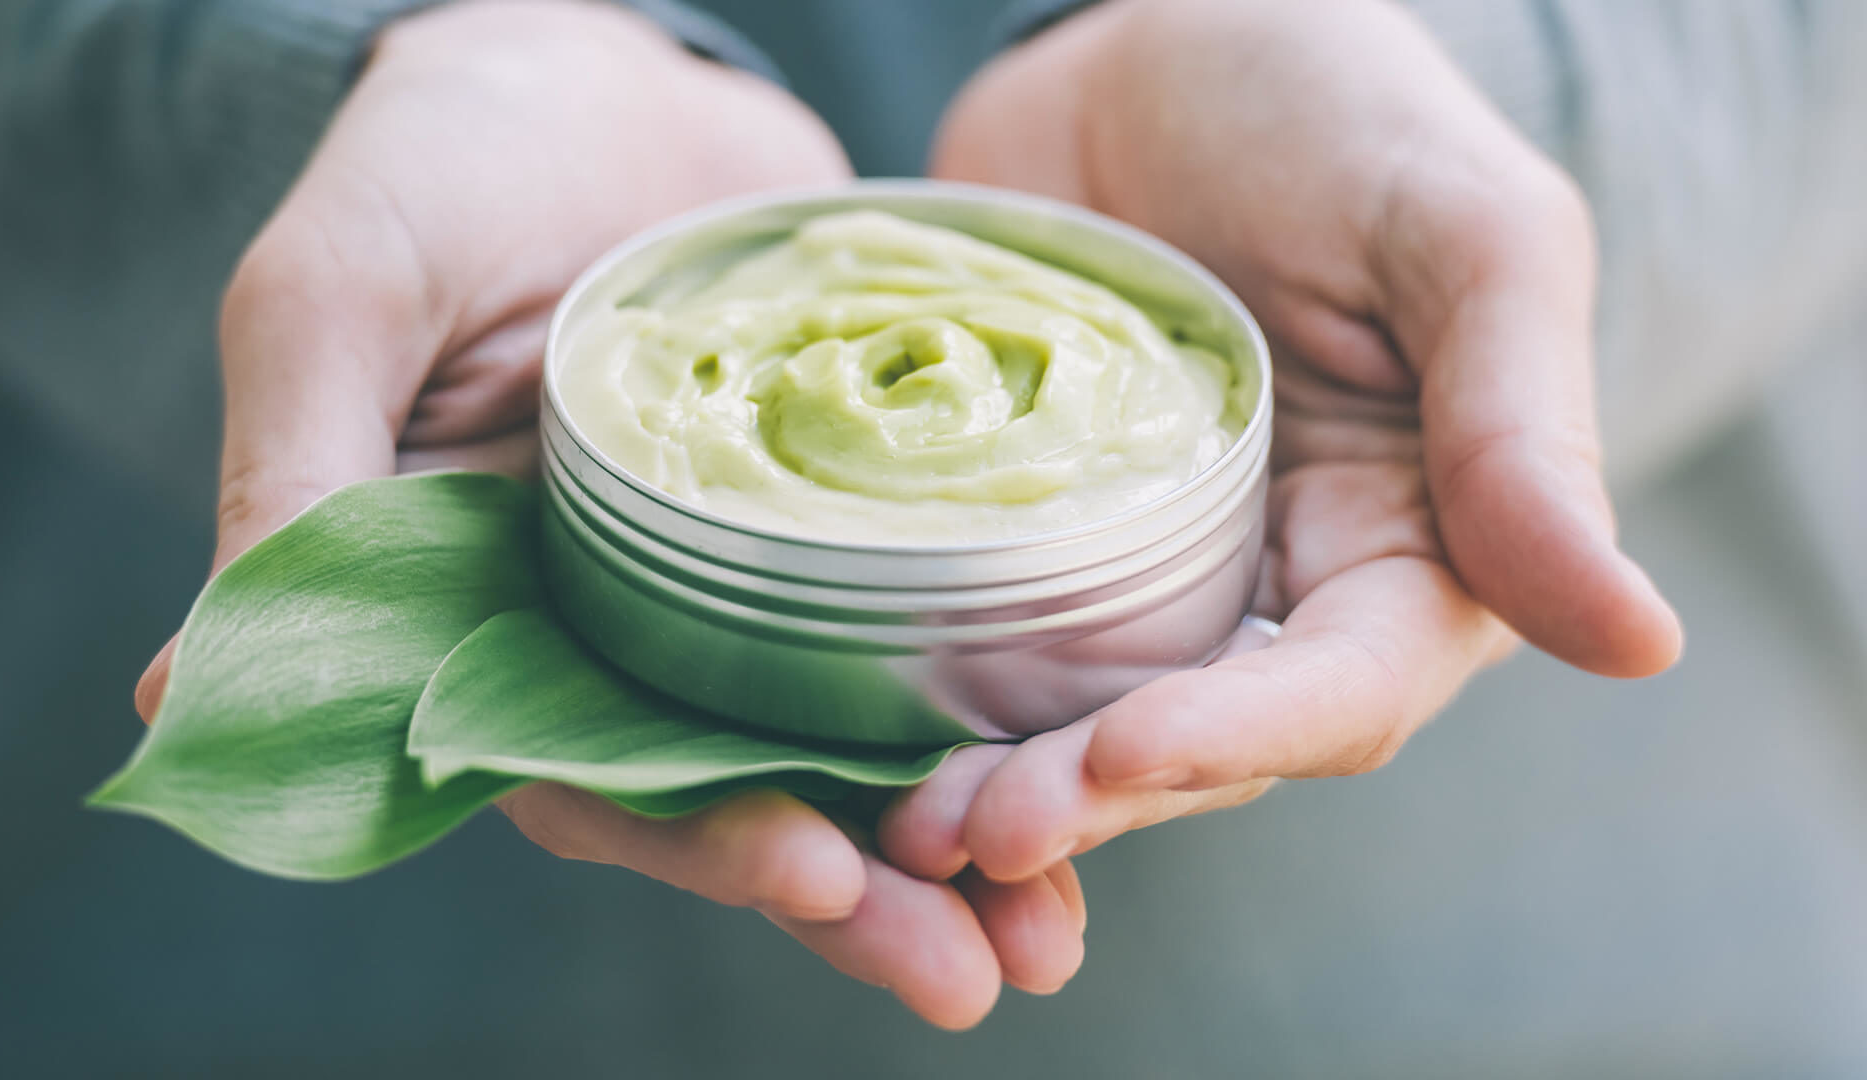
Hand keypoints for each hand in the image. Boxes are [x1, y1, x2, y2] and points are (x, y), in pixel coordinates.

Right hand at [128, 0, 1078, 1027]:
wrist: (592, 74)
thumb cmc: (439, 167)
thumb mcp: (341, 295)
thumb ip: (296, 474)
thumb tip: (173, 690)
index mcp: (489, 619)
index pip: (581, 772)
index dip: (693, 834)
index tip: (812, 876)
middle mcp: (619, 634)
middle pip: (739, 794)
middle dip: (857, 888)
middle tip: (982, 968)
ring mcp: (738, 588)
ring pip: (842, 745)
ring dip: (946, 841)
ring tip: (1055, 926)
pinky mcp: (841, 530)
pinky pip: (918, 636)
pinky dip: (989, 713)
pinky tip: (1089, 766)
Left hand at [883, 0, 1683, 885]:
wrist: (1150, 37)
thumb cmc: (1334, 107)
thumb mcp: (1464, 235)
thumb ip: (1524, 430)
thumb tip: (1639, 643)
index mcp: (1405, 547)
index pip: (1341, 690)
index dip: (1240, 738)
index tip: (1125, 755)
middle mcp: (1270, 590)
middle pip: (1192, 742)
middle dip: (1091, 797)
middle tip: (978, 824)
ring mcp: (1134, 572)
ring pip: (1074, 725)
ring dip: (996, 788)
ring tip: (905, 826)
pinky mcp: (1021, 538)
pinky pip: (976, 644)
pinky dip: (923, 711)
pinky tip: (849, 751)